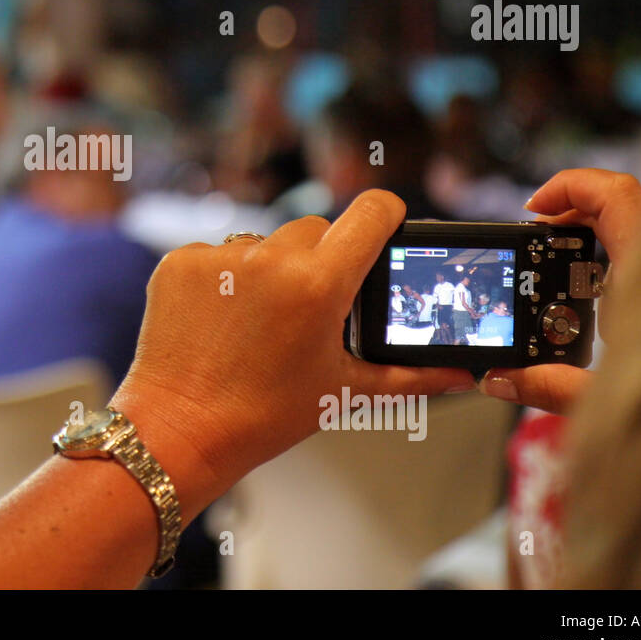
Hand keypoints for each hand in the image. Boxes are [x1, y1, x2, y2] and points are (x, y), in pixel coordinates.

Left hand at [111, 189, 476, 504]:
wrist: (180, 428)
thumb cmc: (263, 415)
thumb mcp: (345, 390)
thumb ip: (411, 376)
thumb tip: (460, 373)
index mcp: (320, 284)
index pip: (372, 211)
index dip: (386, 215)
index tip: (385, 226)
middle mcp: (269, 258)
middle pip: (316, 228)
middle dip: (322, 258)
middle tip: (313, 307)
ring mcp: (220, 257)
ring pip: (263, 240)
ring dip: (269, 267)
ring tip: (261, 321)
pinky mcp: (180, 262)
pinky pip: (217, 254)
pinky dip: (224, 278)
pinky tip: (222, 319)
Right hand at [478, 168, 640, 413]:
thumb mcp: (611, 403)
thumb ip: (553, 388)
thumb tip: (502, 377)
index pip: (614, 195)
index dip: (569, 186)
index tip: (534, 209)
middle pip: (619, 205)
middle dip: (569, 212)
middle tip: (535, 238)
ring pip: (633, 229)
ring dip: (590, 237)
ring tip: (554, 265)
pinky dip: (611, 261)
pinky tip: (591, 296)